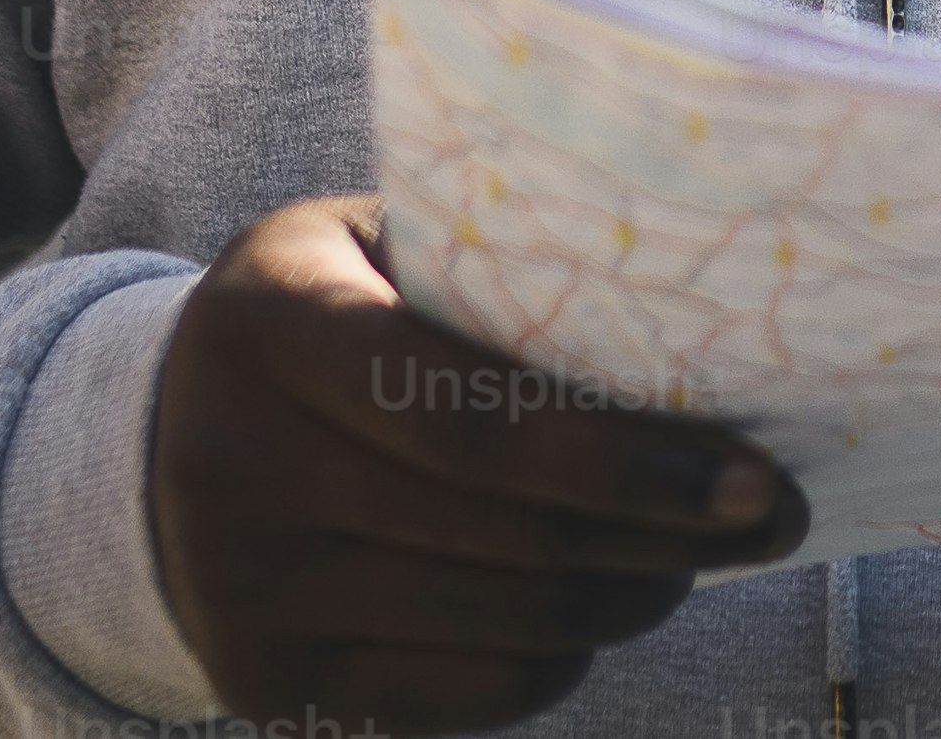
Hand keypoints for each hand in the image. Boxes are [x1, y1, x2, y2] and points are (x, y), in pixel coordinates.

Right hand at [145, 192, 803, 731]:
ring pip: (502, 623)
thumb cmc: (337, 309)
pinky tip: (597, 605)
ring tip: (694, 557)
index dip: (621, 455)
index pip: (464, 414)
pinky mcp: (269, 689)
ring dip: (631, 597)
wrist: (170, 437)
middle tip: (770, 517)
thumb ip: (499, 273)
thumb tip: (704, 336)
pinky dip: (559, 655)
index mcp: (268, 319)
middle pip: (503, 535)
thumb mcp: (381, 246)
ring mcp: (239, 594)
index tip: (751, 472)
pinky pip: (468, 693)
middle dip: (662, 536)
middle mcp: (230, 463)